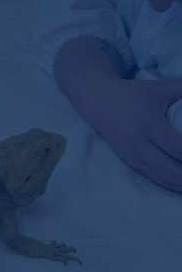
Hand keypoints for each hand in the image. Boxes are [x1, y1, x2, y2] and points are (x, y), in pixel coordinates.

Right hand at [54, 37, 181, 191]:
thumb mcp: (160, 89)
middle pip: (173, 172)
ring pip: (164, 180)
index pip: (179, 148)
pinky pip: (154, 178)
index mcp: (150, 125)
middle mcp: (140, 144)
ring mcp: (133, 155)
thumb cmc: (133, 94)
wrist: (98, 101)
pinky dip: (172, 183)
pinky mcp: (130, 161)